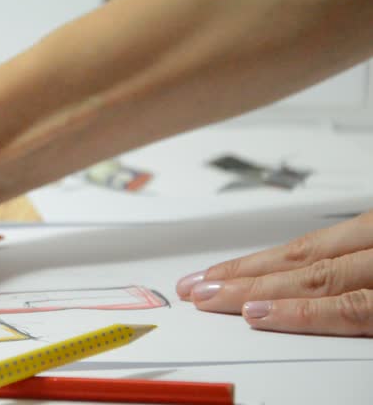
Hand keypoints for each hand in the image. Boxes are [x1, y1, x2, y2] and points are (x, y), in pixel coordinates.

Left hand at [176, 211, 372, 335]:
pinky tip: (260, 313)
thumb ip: (347, 267)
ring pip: (313, 280)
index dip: (251, 264)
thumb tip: (293, 284)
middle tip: (194, 289)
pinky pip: (350, 308)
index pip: (302, 249)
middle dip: (241, 277)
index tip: (209, 274)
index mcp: (372, 235)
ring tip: (211, 299)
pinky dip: (302, 311)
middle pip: (298, 262)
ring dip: (256, 290)